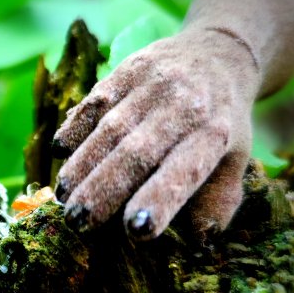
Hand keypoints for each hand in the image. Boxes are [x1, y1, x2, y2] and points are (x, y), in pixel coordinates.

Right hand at [52, 27, 260, 239]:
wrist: (217, 53)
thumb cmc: (221, 122)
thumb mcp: (235, 160)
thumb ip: (217, 200)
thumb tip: (200, 240)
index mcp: (214, 135)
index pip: (185, 170)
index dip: (160, 199)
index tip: (137, 230)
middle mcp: (185, 106)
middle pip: (138, 151)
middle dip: (105, 189)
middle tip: (78, 222)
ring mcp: (155, 84)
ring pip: (111, 127)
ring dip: (83, 164)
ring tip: (63, 196)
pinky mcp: (128, 68)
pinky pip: (97, 99)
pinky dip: (75, 125)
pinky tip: (58, 150)